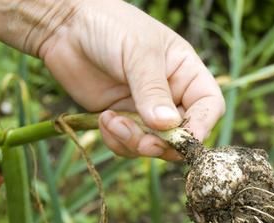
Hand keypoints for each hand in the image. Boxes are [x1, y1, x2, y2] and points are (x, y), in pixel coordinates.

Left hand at [38, 0, 224, 159]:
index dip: (201, 126)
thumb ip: (152, 90)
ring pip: (155, 145)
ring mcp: (145, 110)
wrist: (64, 26)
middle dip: (163, 144)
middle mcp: (170, 94)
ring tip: (112, 122)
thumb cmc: (110, 26)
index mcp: (185, 72)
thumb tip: (168, 125)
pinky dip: (117, 140)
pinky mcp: (121, 119)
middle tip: (144, 143)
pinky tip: (103, 119)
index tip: (183, 139)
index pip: (209, 106)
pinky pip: (128, 145)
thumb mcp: (137, 53)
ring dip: (134, 143)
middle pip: (182, 134)